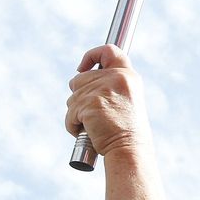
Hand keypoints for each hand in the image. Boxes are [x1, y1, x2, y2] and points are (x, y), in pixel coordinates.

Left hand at [65, 45, 152, 164]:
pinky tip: (88, 132)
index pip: (108, 51)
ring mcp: (102, 90)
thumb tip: (80, 78)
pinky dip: (73, 125)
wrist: (130, 148)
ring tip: (94, 125)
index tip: (82, 68)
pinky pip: (70, 113)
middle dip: (80, 96)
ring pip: (72, 98)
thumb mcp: (126, 99)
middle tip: (95, 113)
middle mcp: (116, 78)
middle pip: (80, 78)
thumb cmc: (127, 130)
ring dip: (77, 114)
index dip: (91, 55)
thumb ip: (110, 85)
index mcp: (128, 76)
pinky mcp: (89, 104)